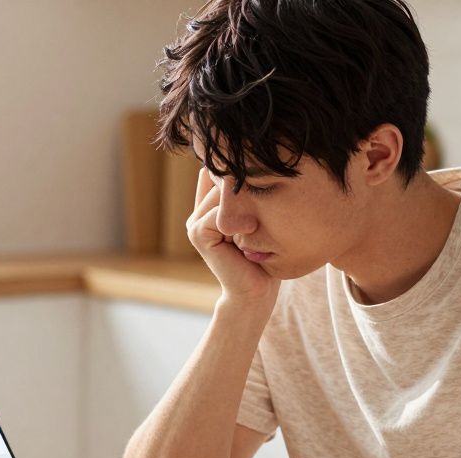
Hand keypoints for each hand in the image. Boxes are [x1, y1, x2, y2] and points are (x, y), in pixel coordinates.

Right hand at [187, 168, 279, 308]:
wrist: (256, 292)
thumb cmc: (265, 257)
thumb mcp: (261, 219)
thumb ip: (251, 196)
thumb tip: (260, 162)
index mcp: (211, 207)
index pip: (221, 172)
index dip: (238, 171)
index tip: (263, 176)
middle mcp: (199, 212)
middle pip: (221, 178)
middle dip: (245, 185)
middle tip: (265, 204)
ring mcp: (195, 222)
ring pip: (220, 193)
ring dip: (243, 202)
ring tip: (258, 221)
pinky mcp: (197, 233)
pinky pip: (217, 212)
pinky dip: (237, 219)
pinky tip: (251, 231)